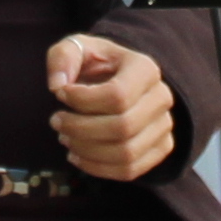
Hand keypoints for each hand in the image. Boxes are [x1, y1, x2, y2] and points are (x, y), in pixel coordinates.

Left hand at [48, 34, 181, 178]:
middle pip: (123, 127)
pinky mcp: (160, 149)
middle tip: (56, 121)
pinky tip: (77, 155)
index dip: (82, 101)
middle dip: (80, 129)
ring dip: (87, 150)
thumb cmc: (96, 66)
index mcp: (145, 68)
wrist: (116, 81)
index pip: (118, 96)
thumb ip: (63, 57)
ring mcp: (164, 126)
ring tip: (65, 138)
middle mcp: (162, 97)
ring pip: (126, 153)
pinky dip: (97, 168)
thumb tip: (57, 85)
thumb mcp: (77, 49)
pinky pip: (129, 170)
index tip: (60, 94)